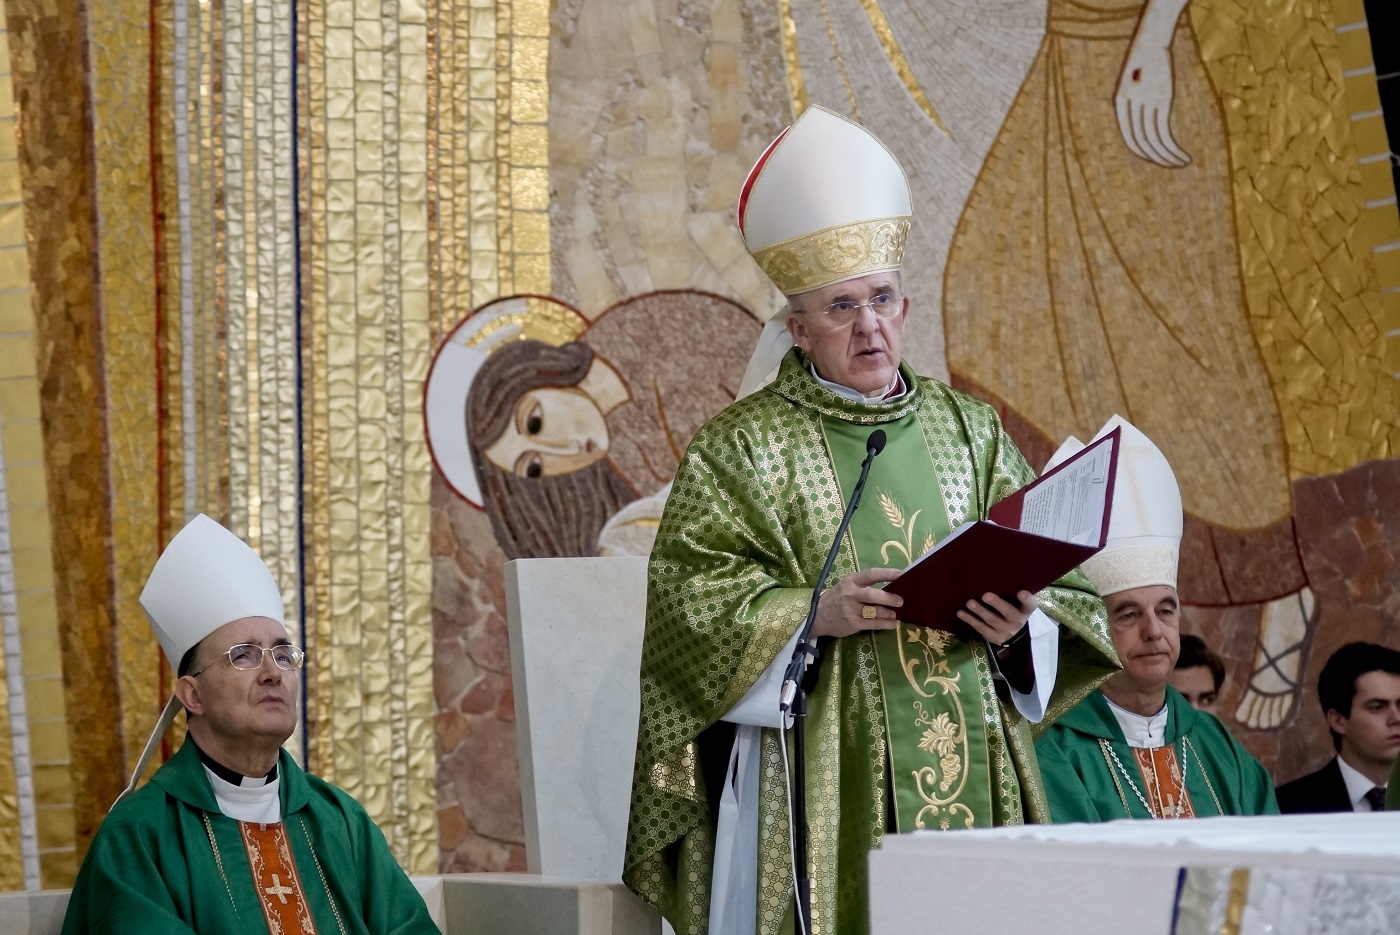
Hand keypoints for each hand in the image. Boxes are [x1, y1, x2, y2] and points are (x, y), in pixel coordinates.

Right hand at [811, 567, 902, 638]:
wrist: (817, 616)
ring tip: (895, 614)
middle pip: (874, 595)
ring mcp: (851, 610)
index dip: (887, 574)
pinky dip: (886, 624)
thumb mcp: (846, 586)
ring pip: (875, 611)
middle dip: (890, 598)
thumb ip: (863, 586)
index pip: (871, 574)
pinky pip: (873, 624)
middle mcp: (850, 594)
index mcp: (851, 581)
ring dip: (888, 613)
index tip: (901, 575)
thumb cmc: (836, 599)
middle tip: (900, 601)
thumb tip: (889, 587)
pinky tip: (893, 624)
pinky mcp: (853, 623)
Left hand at [957, 590, 1037, 646]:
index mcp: (1025, 610)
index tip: (1021, 592)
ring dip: (980, 611)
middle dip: (997, 604)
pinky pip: (981, 628)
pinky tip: (960, 613)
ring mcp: (1006, 631)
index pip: (1030, 605)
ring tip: (969, 603)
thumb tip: (992, 572)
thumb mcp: (1015, 602)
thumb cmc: (1011, 608)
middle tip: (985, 595)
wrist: (1011, 631)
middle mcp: (1018, 621)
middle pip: (1009, 613)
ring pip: (992, 620)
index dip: (1027, 599)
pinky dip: (970, 620)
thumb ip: (1010, 591)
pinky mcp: (994, 638)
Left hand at [1114, 41, 1189, 167]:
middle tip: (1171, 165)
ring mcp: (1146, 105)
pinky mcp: (1161, 101)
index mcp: (1120, 104)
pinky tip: (1182, 154)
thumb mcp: (1134, 83)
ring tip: (1181, 163)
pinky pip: (1164, 133)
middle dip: (1157, 158)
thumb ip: (1136, 103)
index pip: (1130, 138)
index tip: (1156, 158)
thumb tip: (1144, 119)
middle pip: (1142, 143)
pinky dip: (1172, 147)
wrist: (1150, 42)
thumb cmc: (1142, 61)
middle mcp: (1130, 107)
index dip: (1142, 152)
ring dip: (1167, 157)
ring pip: (1154, 141)